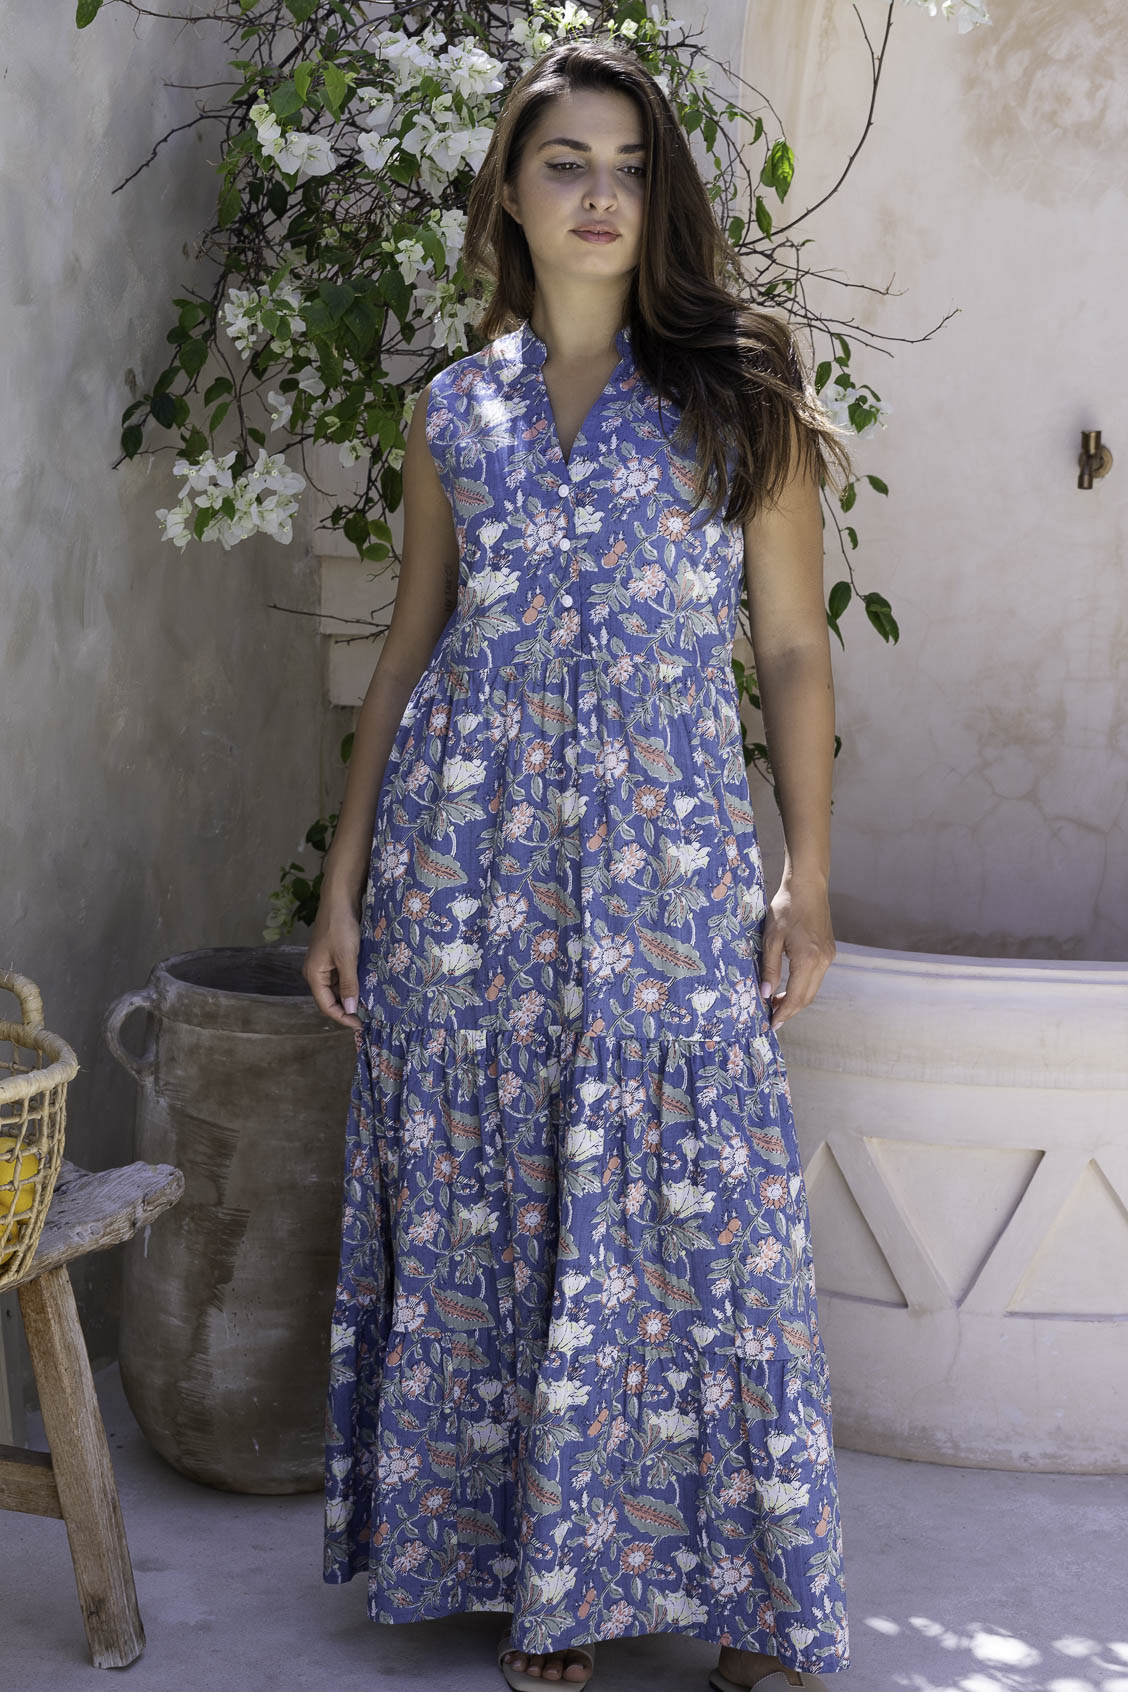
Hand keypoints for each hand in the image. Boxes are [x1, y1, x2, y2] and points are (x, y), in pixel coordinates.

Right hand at [302, 887, 363, 1031]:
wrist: (340, 900)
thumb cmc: (341, 928)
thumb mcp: (347, 958)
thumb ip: (349, 985)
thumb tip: (350, 1009)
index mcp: (314, 975)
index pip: (326, 1006)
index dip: (342, 1017)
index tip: (360, 1024)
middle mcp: (316, 972)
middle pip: (330, 998)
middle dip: (347, 1008)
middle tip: (368, 1015)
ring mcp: (324, 963)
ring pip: (337, 987)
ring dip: (351, 995)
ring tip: (369, 1002)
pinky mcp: (333, 955)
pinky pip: (341, 975)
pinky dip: (352, 982)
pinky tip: (366, 985)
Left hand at [759, 875, 835, 1029]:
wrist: (808, 885)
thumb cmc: (787, 907)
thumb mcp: (771, 938)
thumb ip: (769, 968)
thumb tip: (765, 993)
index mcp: (809, 960)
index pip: (797, 997)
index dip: (784, 1013)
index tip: (771, 1024)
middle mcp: (823, 961)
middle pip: (808, 997)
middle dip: (790, 1010)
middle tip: (772, 1017)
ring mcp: (829, 956)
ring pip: (813, 988)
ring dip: (797, 999)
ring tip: (776, 1003)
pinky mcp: (829, 950)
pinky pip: (816, 976)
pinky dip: (803, 986)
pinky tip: (789, 985)